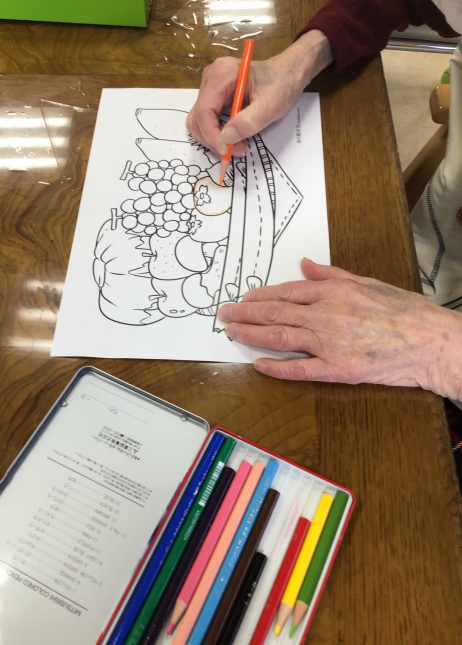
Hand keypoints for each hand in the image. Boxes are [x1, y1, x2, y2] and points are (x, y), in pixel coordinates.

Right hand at [186, 30, 332, 157]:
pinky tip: (233, 138)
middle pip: (198, 117)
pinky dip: (217, 134)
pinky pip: (208, 120)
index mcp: (222, 74)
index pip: (204, 110)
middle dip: (212, 139)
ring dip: (214, 139)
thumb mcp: (270, 105)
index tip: (226, 151)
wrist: (288, 73)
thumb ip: (248, 122)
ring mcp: (211, 87)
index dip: (211, 134)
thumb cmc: (282, 83)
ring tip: (236, 146)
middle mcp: (211, 78)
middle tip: (233, 152)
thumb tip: (226, 138)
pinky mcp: (215, 97)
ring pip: (200, 121)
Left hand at [218, 258, 461, 399]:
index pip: (287, 292)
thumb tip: (305, 264)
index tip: (243, 298)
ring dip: (251, 334)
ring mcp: (330, 344)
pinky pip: (300, 370)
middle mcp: (327, 315)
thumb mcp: (368, 282)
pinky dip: (277, 368)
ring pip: (280, 337)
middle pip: (276, 312)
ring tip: (231, 332)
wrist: (431, 342)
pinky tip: (258, 365)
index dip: (260, 296)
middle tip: (224, 314)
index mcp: (334, 292)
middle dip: (245, 313)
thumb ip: (332, 275)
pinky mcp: (338, 370)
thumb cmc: (404, 312)